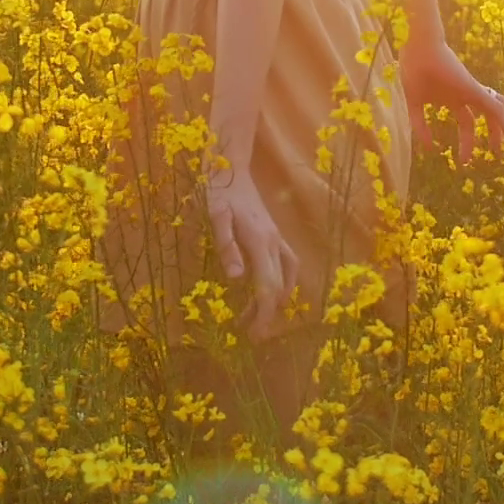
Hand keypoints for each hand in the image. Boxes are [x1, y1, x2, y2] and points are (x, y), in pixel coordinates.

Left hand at [205, 164, 301, 341]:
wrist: (231, 168)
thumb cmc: (219, 192)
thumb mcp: (216, 217)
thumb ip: (227, 246)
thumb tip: (235, 279)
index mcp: (260, 242)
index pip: (267, 287)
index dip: (263, 314)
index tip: (254, 334)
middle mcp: (274, 243)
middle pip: (278, 288)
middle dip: (267, 314)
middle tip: (251, 334)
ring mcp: (277, 239)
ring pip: (286, 278)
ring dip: (273, 300)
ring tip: (253, 316)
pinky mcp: (275, 236)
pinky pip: (287, 265)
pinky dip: (282, 284)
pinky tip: (268, 290)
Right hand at [398, 37, 503, 165]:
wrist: (417, 46)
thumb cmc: (413, 68)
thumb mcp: (414, 103)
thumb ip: (420, 125)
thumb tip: (429, 148)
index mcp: (452, 98)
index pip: (466, 122)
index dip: (467, 141)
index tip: (463, 160)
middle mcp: (465, 95)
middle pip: (483, 117)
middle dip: (490, 135)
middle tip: (494, 153)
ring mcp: (471, 90)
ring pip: (494, 111)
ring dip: (502, 129)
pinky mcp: (473, 87)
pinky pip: (495, 107)